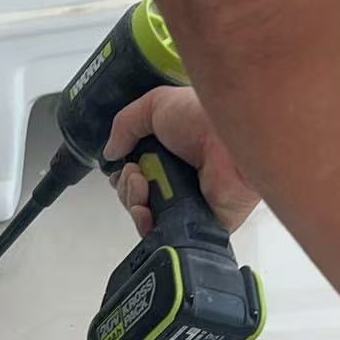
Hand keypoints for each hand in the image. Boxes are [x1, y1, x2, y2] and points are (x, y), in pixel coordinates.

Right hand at [104, 86, 259, 235]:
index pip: (136, 173)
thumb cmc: (200, 118)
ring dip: (133, 201)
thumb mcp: (155, 105)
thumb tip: (109, 153)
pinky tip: (147, 211)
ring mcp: (188, 204)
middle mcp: (179, 180)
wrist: (230, 143)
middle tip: (137, 175)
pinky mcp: (197, 225)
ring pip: (144, 216)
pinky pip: (162, 234)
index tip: (125, 166)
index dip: (123, 174)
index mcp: (171, 153)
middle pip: (135, 195)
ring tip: (144, 188)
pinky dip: (146, 225)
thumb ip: (125, 125)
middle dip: (126, 186)